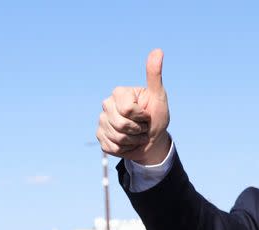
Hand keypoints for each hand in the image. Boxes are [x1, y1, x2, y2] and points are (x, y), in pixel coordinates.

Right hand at [97, 49, 170, 164]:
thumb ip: (154, 76)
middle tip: (142, 127)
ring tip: (137, 135)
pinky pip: (111, 147)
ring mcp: (101, 121)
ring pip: (117, 137)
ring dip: (133, 141)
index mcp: (119, 93)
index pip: (127, 110)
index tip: (147, 115)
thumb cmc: (156, 116)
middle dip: (138, 130)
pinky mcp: (100, 136)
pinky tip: (128, 143)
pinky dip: (125, 149)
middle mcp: (107, 105)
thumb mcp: (158, 97)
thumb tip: (158, 50)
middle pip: (121, 124)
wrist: (152, 140)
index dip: (142, 117)